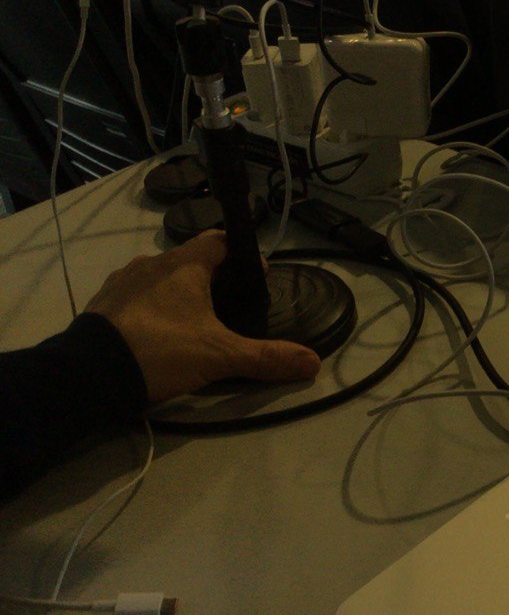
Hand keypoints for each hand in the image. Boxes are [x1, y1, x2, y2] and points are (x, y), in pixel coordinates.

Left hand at [85, 232, 321, 402]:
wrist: (88, 374)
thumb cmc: (161, 351)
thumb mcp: (220, 356)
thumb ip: (266, 357)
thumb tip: (313, 362)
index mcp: (184, 265)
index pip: (219, 240)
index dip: (242, 254)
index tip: (256, 276)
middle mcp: (152, 263)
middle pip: (191, 260)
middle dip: (212, 278)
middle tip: (230, 307)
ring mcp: (123, 282)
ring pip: (161, 278)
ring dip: (179, 293)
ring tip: (193, 324)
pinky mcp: (104, 303)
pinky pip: (136, 296)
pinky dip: (152, 308)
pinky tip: (159, 335)